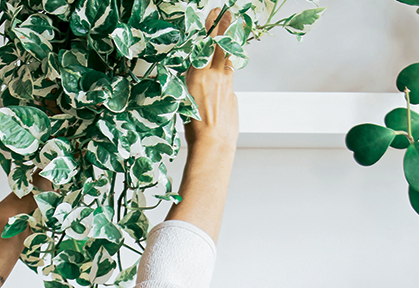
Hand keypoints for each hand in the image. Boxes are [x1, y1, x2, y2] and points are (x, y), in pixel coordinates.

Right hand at [184, 8, 238, 150]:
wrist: (213, 144)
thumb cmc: (194, 128)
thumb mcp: (184, 99)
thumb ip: (193, 83)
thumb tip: (199, 77)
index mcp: (198, 75)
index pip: (206, 43)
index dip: (212, 26)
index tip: (215, 12)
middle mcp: (214, 76)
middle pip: (222, 45)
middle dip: (225, 26)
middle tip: (229, 12)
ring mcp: (227, 86)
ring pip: (227, 62)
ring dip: (226, 50)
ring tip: (227, 38)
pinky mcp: (233, 97)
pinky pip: (228, 83)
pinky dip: (224, 79)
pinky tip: (219, 84)